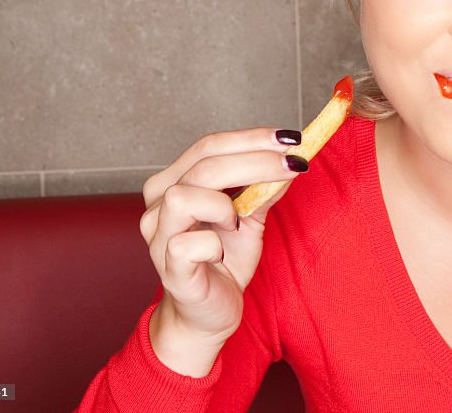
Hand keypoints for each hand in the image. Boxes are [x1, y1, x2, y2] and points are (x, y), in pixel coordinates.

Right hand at [138, 127, 305, 375]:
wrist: (208, 314)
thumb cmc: (223, 261)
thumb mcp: (250, 218)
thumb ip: (264, 189)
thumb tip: (291, 159)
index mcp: (174, 183)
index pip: (209, 146)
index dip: (251, 138)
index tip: (290, 138)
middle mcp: (159, 205)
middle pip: (204, 164)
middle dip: (256, 160)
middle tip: (293, 165)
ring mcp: (158, 237)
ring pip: (185, 195)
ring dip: (223, 205)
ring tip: (237, 223)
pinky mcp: (167, 268)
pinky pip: (188, 244)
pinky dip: (214, 245)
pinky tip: (220, 255)